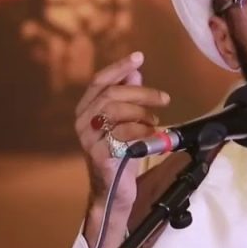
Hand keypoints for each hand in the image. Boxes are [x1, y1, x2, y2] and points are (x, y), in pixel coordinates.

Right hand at [74, 51, 169, 212]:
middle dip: (142, 93)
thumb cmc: (120, 152)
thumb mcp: (126, 122)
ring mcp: (88, 139)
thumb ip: (127, 98)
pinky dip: (141, 131)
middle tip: (164, 99)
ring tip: (156, 122)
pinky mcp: (99, 155)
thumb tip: (135, 72)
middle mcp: (82, 122)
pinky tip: (151, 135)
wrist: (113, 190)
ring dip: (143, 114)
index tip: (138, 57)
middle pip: (111, 94)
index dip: (118, 67)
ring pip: (117, 112)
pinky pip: (122, 134)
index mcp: (86, 110)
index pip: (99, 82)